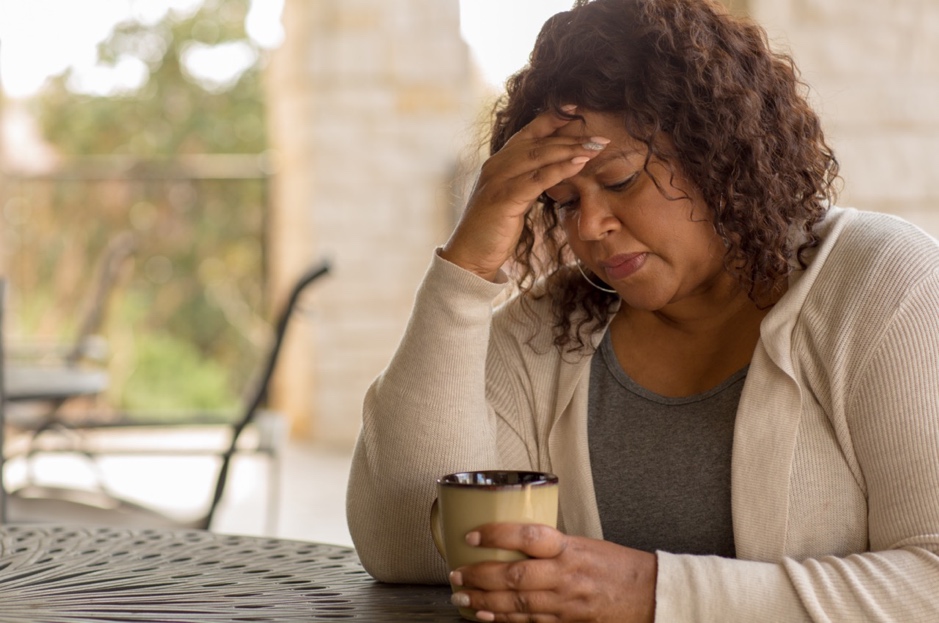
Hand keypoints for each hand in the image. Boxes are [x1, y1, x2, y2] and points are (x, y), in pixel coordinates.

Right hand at [440, 106, 608, 281]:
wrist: (469, 256)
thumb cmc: (493, 229)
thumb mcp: (513, 199)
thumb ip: (528, 182)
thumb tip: (555, 173)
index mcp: (499, 162)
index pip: (530, 132)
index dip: (554, 118)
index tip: (579, 109)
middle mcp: (497, 165)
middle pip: (540, 142)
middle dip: (573, 137)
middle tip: (601, 137)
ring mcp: (498, 179)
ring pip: (540, 156)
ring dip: (572, 149)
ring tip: (597, 147)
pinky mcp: (503, 197)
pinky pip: (537, 179)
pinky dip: (560, 169)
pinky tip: (580, 164)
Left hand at [450, 523, 656, 622]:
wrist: (649, 596)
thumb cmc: (617, 566)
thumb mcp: (584, 543)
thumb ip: (551, 545)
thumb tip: (513, 540)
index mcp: (570, 548)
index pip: (528, 536)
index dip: (497, 534)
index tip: (472, 534)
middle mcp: (565, 575)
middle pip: (515, 575)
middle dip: (479, 576)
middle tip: (455, 574)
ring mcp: (565, 603)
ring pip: (517, 603)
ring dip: (484, 601)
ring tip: (460, 597)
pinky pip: (529, 622)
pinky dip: (504, 619)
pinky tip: (485, 615)